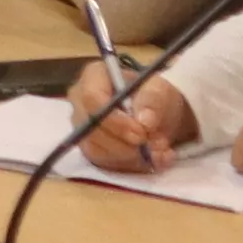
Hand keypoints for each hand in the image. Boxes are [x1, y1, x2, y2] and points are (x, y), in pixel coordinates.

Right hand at [82, 76, 201, 171]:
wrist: (157, 114)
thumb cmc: (153, 96)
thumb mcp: (160, 91)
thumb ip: (153, 101)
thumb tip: (145, 121)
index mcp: (93, 77)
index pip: (91, 99)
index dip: (115, 120)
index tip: (142, 133)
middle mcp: (80, 102)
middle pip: (90, 128)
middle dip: (124, 143)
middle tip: (154, 147)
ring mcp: (82, 128)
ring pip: (97, 149)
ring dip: (132, 156)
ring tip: (161, 152)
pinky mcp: (90, 149)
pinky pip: (105, 163)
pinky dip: (132, 165)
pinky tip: (154, 159)